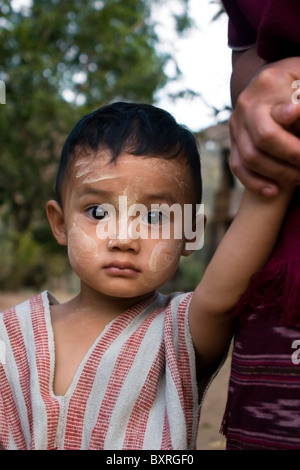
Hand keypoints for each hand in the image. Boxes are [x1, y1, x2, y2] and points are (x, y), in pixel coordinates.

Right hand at [229, 57, 299, 195]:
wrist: (270, 80)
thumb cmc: (296, 81)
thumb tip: (293, 114)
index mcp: (268, 83)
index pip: (282, 114)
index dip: (292, 141)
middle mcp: (246, 104)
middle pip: (263, 139)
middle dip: (291, 157)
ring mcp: (236, 123)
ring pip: (249, 158)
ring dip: (278, 173)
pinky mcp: (233, 140)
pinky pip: (238, 166)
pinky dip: (254, 182)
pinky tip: (274, 191)